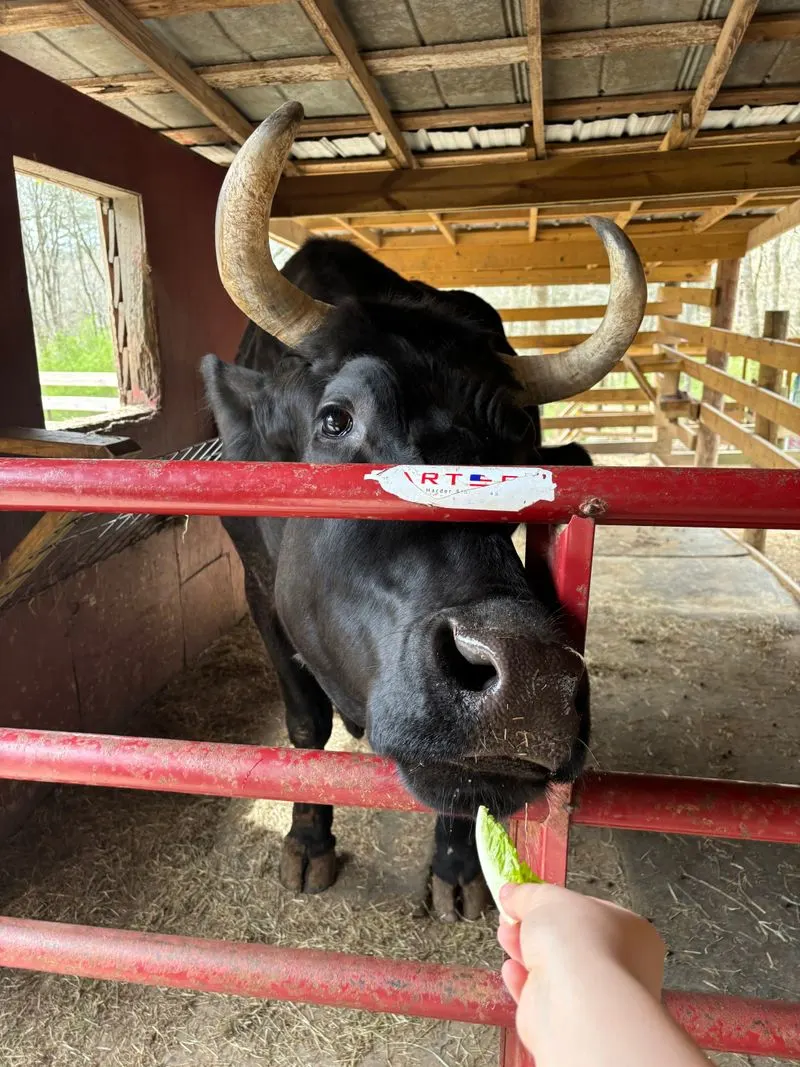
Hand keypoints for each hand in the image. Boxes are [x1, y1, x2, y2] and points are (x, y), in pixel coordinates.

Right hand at [497, 882, 665, 1005]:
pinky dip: (523, 982)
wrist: (577, 1005)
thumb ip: (528, 894)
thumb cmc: (580, 945)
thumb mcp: (548, 898)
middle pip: (567, 940)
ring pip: (552, 968)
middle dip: (534, 927)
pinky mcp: (569, 1022)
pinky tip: (512, 969)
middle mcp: (619, 967)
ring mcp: (595, 997)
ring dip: (524, 951)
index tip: (529, 899)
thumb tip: (512, 893)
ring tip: (506, 936)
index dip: (555, 903)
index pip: (590, 912)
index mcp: (631, 932)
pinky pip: (541, 996)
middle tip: (512, 917)